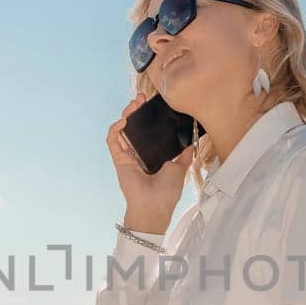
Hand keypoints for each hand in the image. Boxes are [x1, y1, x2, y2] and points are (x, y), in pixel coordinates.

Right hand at [107, 87, 193, 231]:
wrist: (155, 205)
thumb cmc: (167, 191)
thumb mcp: (180, 169)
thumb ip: (185, 156)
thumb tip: (192, 143)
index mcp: (152, 154)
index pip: (147, 130)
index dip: (148, 116)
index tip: (153, 104)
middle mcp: (138, 152)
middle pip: (133, 126)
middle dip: (135, 110)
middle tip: (141, 98)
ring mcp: (127, 155)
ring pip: (122, 130)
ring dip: (126, 115)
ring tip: (133, 104)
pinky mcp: (119, 159)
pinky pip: (112, 141)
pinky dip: (115, 129)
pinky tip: (123, 122)